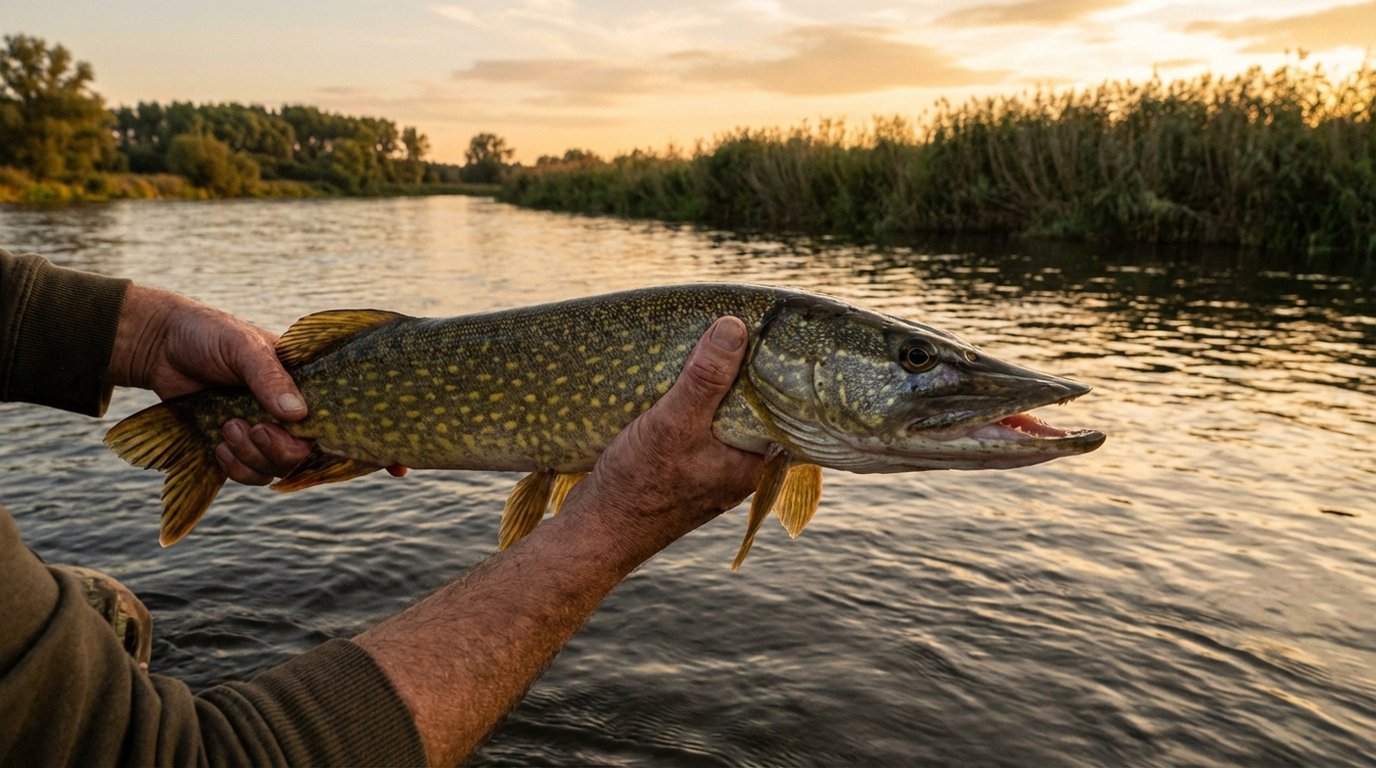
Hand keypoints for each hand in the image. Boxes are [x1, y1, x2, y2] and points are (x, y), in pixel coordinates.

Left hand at [107, 284, 311, 484]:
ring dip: (251, 457)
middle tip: (252, 429)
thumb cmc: (208, 335)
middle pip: (301, 453)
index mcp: (300, 384)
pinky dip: (237, 468)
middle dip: (277, 450)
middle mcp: (286, 411)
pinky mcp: (237, 446)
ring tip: (227, 428)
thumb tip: (298, 414)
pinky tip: (219, 447)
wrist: (160, 347)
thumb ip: (269, 376)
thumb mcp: (242, 346)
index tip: (280, 427)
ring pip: (276, 467)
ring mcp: (262, 430)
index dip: (311, 436)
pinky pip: (251, 474)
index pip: (323, 421)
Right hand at [356, 316, 765, 766]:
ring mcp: (710, 471)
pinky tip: (672, 382)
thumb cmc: (637, 485)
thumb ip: (706, 378)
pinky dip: (689, 404)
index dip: (774, 366)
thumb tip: (736, 327)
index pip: (780, 403)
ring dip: (710, 386)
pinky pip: (697, 428)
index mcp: (752, 459)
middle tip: (728, 325)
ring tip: (698, 344)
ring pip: (721, 417)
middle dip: (739, 371)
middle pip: (750, 406)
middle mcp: (738, 467)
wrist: (594, 538)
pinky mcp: (683, 472)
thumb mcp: (673, 423)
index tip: (766, 328)